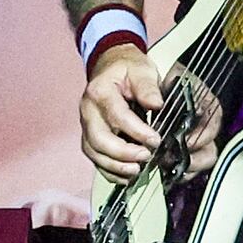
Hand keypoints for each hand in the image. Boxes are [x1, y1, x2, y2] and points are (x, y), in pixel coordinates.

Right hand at [77, 43, 176, 180]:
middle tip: (146, 157)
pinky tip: (126, 177)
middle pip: (99, 139)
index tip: (155, 140)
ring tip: (136, 172)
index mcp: (100, 92)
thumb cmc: (127, 68)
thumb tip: (156, 105)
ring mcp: (86, 125)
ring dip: (115, 166)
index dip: (136, 131)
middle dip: (123, 153)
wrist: (110, 65)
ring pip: (94, 152)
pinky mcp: (90, 136)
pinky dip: (109, 171)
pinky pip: (95, 157)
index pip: (117, 116)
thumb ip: (148, 87)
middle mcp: (88, 111)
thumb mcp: (141, 69)